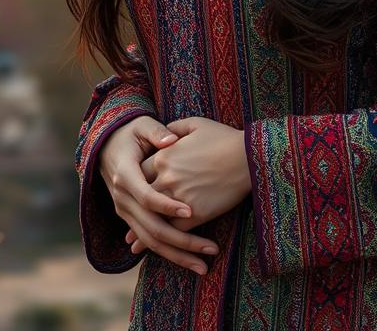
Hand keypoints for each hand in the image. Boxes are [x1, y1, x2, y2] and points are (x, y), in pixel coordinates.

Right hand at [97, 116, 219, 275]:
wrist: (105, 145)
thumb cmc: (130, 132)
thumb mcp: (141, 125)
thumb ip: (156, 131)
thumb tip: (171, 140)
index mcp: (126, 174)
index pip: (147, 196)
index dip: (167, 206)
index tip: (190, 211)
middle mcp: (122, 198)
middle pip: (151, 227)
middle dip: (180, 242)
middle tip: (209, 250)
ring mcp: (124, 211)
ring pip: (149, 241)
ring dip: (177, 255)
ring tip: (204, 266)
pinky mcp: (129, 217)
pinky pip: (148, 240)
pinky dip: (167, 251)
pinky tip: (187, 260)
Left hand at [124, 116, 251, 256]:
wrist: (248, 157)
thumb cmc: (223, 138)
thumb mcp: (195, 124)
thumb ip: (173, 128)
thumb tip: (164, 134)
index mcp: (163, 157)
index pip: (139, 175)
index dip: (135, 186)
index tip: (132, 195)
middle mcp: (166, 179)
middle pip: (141, 201)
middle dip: (133, 216)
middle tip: (128, 229)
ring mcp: (178, 199)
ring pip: (154, 221)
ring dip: (143, 236)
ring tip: (135, 247)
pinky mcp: (194, 215)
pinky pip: (174, 233)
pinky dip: (166, 244)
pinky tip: (160, 250)